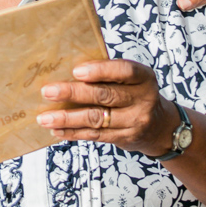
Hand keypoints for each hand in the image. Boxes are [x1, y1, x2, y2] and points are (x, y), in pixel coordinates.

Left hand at [34, 59, 180, 157]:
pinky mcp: (124, 138)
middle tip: (48, 92)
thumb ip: (109, 72)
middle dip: (73, 93)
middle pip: (105, 96)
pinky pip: (95, 135)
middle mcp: (142, 100)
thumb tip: (67, 68)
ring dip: (67, 118)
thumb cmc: (136, 94)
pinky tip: (57, 130)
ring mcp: (134, 122)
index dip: (100, 70)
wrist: (160, 127)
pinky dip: (73, 133)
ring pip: (96, 119)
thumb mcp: (133, 79)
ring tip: (45, 118)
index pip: (124, 71)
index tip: (76, 71)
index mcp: (144, 78)